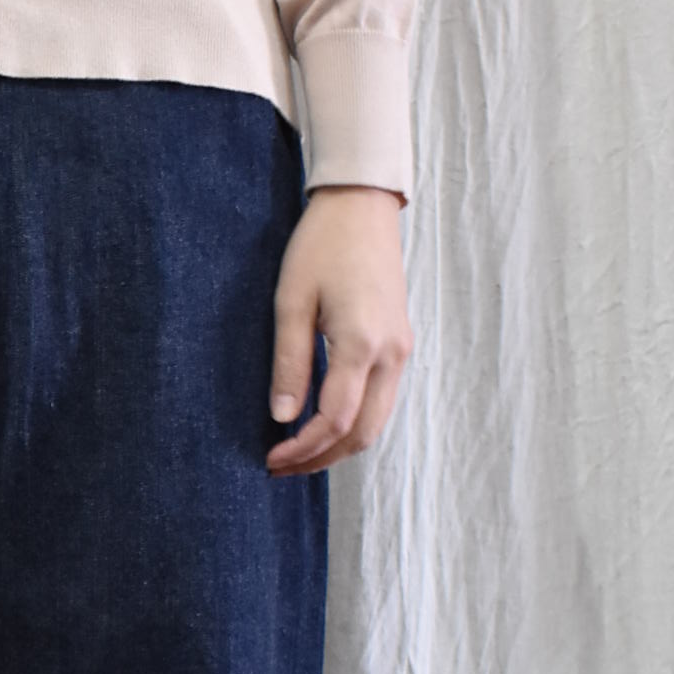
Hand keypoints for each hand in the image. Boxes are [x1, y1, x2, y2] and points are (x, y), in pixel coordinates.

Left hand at [266, 184, 412, 473]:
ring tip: (298, 452)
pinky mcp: (400, 343)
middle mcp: (392, 354)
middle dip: (322, 458)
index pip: (336, 420)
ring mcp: (401, 350)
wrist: (361, 207)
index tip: (272, 457)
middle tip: (281, 466)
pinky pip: (381, 399)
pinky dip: (354, 422)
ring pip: (377, 421)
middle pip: (364, 433)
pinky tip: (322, 423)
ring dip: (339, 444)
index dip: (303, 448)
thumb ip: (289, 363)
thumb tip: (283, 417)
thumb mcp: (291, 302)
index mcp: (363, 344)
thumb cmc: (321, 246)